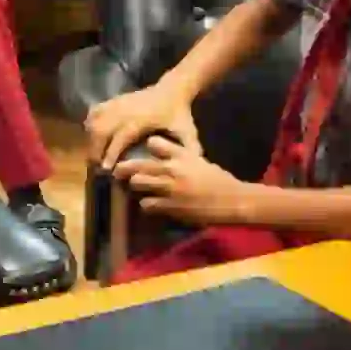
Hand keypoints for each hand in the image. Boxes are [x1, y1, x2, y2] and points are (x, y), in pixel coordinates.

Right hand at [85, 82, 200, 169]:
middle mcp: (126, 110)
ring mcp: (118, 103)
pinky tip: (91, 136)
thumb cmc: (179, 113)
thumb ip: (191, 148)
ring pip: (95, 120)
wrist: (172, 89)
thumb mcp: (187, 131)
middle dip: (96, 148)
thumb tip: (193, 166)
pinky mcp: (114, 100)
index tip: (106, 169)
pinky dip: (90, 123)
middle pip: (101, 129)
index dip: (112, 152)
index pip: (121, 136)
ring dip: (91, 138)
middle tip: (97, 166)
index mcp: (142, 119)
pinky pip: (96, 111)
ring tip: (94, 155)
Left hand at [117, 135, 250, 226]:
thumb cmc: (218, 180)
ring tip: (134, 189)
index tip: (138, 151)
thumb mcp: (199, 161)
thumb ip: (179, 157)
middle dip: (125, 168)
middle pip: (139, 164)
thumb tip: (161, 156)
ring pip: (138, 183)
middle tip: (118, 172)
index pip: (154, 143)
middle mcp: (173, 168)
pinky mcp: (170, 206)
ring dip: (135, 187)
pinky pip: (147, 204)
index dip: (145, 148)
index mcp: (182, 154)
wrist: (232, 200)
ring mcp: (170, 188)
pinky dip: (146, 205)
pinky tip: (149, 205)